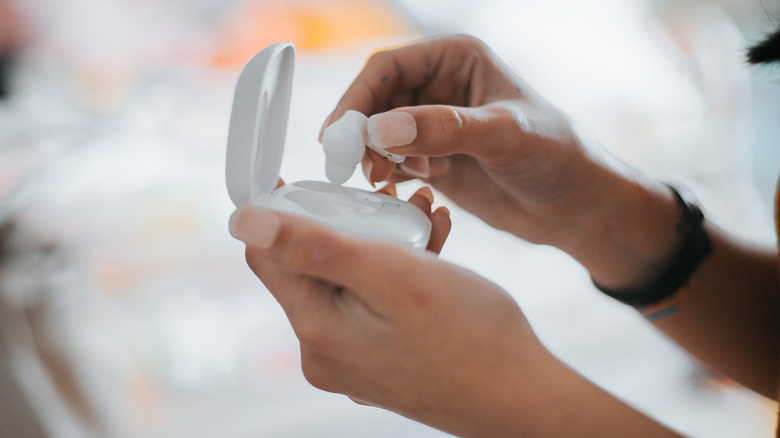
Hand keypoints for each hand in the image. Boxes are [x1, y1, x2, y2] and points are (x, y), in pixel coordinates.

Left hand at [229, 186, 680, 437]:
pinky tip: (435, 251)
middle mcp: (326, 352)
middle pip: (312, 265)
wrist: (522, 397)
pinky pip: (374, 303)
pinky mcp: (382, 361)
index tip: (304, 175)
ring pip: (350, 279)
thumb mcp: (388, 275)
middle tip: (392, 196)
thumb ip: (313, 247)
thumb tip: (240, 221)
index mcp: (317, 331)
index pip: (267, 255)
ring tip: (426, 217)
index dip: (278, 208)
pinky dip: (398, 271)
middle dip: (349, 220)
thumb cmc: (468, 334)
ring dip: (382, 241)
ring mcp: (355, 361)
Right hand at [321, 34, 680, 291]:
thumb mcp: (505, 135)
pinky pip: (393, 163)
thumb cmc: (558, 156)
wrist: (577, 208)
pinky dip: (388, 176)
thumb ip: (444, 129)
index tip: (339, 134)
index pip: (387, 68)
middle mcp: (441, 88)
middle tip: (346, 164)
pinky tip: (400, 191)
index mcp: (457, 60)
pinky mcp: (435, 161)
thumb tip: (380, 128)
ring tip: (383, 180)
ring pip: (379, 135)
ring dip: (372, 157)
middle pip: (375, 101)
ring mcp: (435, 127)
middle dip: (359, 132)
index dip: (357, 98)